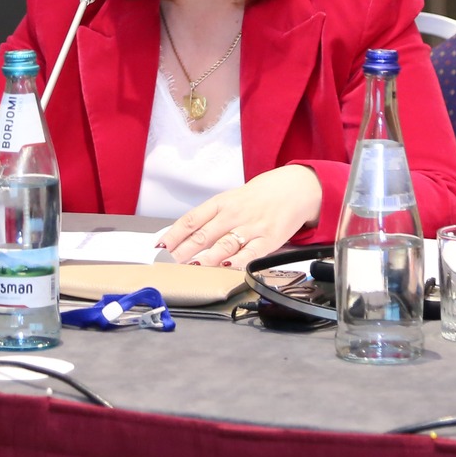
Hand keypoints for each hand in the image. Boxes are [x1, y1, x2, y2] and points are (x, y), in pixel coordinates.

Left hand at [157, 165, 322, 268]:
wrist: (296, 188)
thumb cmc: (259, 196)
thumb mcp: (232, 200)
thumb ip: (211, 218)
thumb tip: (184, 237)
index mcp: (221, 203)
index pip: (191, 220)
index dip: (173, 235)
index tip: (159, 249)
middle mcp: (233, 214)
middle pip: (203, 235)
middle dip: (183, 251)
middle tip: (168, 264)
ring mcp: (251, 227)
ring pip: (224, 244)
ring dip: (205, 258)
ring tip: (190, 268)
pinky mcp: (269, 239)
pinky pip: (251, 253)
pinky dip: (238, 261)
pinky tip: (226, 267)